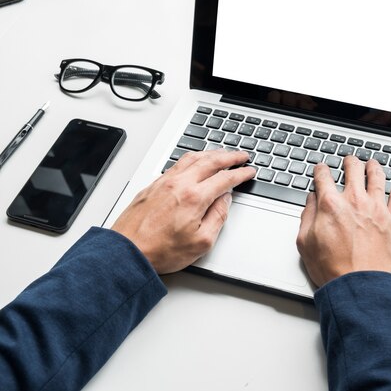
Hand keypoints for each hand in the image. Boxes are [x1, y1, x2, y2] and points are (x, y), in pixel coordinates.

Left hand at [112, 150, 254, 273]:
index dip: (241, 173)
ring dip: (212, 153)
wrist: (126, 251)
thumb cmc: (159, 250)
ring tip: (222, 153)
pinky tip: (195, 161)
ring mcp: (165, 182)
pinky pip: (178, 163)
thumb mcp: (201, 242)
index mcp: (195, 197)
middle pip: (211, 161)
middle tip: (241, 156)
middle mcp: (180, 184)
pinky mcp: (154, 185)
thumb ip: (218, 217)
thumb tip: (225, 201)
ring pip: (193, 158)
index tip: (249, 171)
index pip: (225, 178)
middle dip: (230, 157)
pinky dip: (193, 157)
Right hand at [296, 156, 390, 286]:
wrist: (362, 286)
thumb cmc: (335, 270)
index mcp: (330, 205)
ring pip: (377, 176)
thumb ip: (306, 218)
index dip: (321, 170)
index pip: (323, 177)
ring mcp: (377, 209)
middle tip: (349, 161)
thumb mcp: (305, 244)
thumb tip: (310, 202)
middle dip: (349, 162)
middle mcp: (355, 201)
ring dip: (373, 166)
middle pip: (353, 169)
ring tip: (372, 163)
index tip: (321, 169)